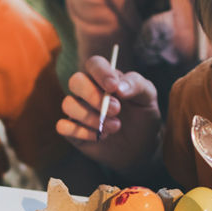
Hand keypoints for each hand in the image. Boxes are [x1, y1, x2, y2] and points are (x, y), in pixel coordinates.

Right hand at [56, 54, 160, 173]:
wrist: (141, 146)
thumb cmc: (142, 116)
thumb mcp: (148, 97)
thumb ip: (137, 85)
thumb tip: (118, 87)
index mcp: (104, 77)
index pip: (94, 64)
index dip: (101, 73)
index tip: (113, 87)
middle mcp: (87, 90)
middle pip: (75, 81)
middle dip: (94, 96)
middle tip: (116, 110)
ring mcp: (78, 110)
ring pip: (68, 104)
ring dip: (92, 118)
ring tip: (115, 127)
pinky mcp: (73, 130)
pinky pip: (63, 126)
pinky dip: (81, 132)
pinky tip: (100, 137)